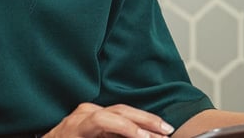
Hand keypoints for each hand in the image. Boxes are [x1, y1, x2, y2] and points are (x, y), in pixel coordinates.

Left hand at [44, 102, 173, 137]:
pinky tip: (149, 129)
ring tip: (164, 129)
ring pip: (122, 111)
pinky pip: (118, 117)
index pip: (106, 119)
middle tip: (166, 131)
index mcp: (77, 125)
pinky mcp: (94, 116)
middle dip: (146, 121)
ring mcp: (89, 113)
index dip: (128, 128)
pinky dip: (135, 123)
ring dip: (145, 121)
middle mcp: (83, 114)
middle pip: (120, 111)